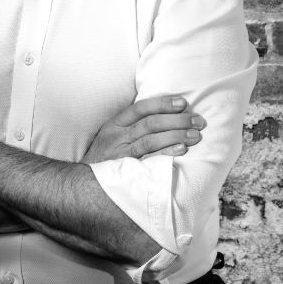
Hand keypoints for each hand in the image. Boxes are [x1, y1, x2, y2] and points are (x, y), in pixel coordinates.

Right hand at [81, 96, 205, 163]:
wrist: (84, 181)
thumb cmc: (104, 156)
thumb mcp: (111, 135)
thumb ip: (130, 124)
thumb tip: (162, 113)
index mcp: (115, 124)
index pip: (141, 108)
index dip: (162, 104)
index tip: (182, 102)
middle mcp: (118, 137)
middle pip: (150, 124)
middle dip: (177, 120)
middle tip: (198, 120)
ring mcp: (122, 154)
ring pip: (151, 140)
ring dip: (176, 135)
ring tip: (195, 135)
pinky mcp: (127, 170)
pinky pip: (149, 160)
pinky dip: (166, 153)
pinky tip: (182, 150)